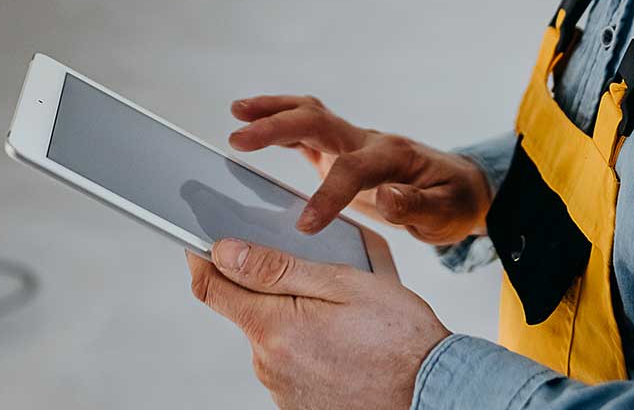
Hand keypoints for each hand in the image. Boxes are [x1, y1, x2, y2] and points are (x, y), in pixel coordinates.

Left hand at [187, 235, 448, 409]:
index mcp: (273, 328)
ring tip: (342, 317)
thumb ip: (276, 268)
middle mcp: (268, 365)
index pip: (211, 288)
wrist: (435, 392)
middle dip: (267, 288)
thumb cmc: (399, 337)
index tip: (199, 240)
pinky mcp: (299, 405)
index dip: (200, 258)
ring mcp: (282, 390)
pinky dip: (307, 347)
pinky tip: (343, 343)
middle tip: (313, 276)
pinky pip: (291, 364)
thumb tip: (224, 251)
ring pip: (272, 338)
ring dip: (292, 320)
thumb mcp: (341, 283)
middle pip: (245, 312)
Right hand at [228, 95, 490, 245]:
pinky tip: (250, 126)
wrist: (460, 186)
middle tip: (238, 140)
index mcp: (392, 158)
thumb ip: (415, 206)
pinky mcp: (342, 149)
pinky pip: (306, 130)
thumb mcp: (445, 212)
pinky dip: (278, 123)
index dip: (327, 195)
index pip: (352, 169)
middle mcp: (368, 141)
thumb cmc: (452, 201)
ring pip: (308, 115)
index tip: (304, 225)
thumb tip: (386, 198)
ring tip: (236, 114)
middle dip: (277, 127)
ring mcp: (352, 141)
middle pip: (318, 121)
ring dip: (271, 111)